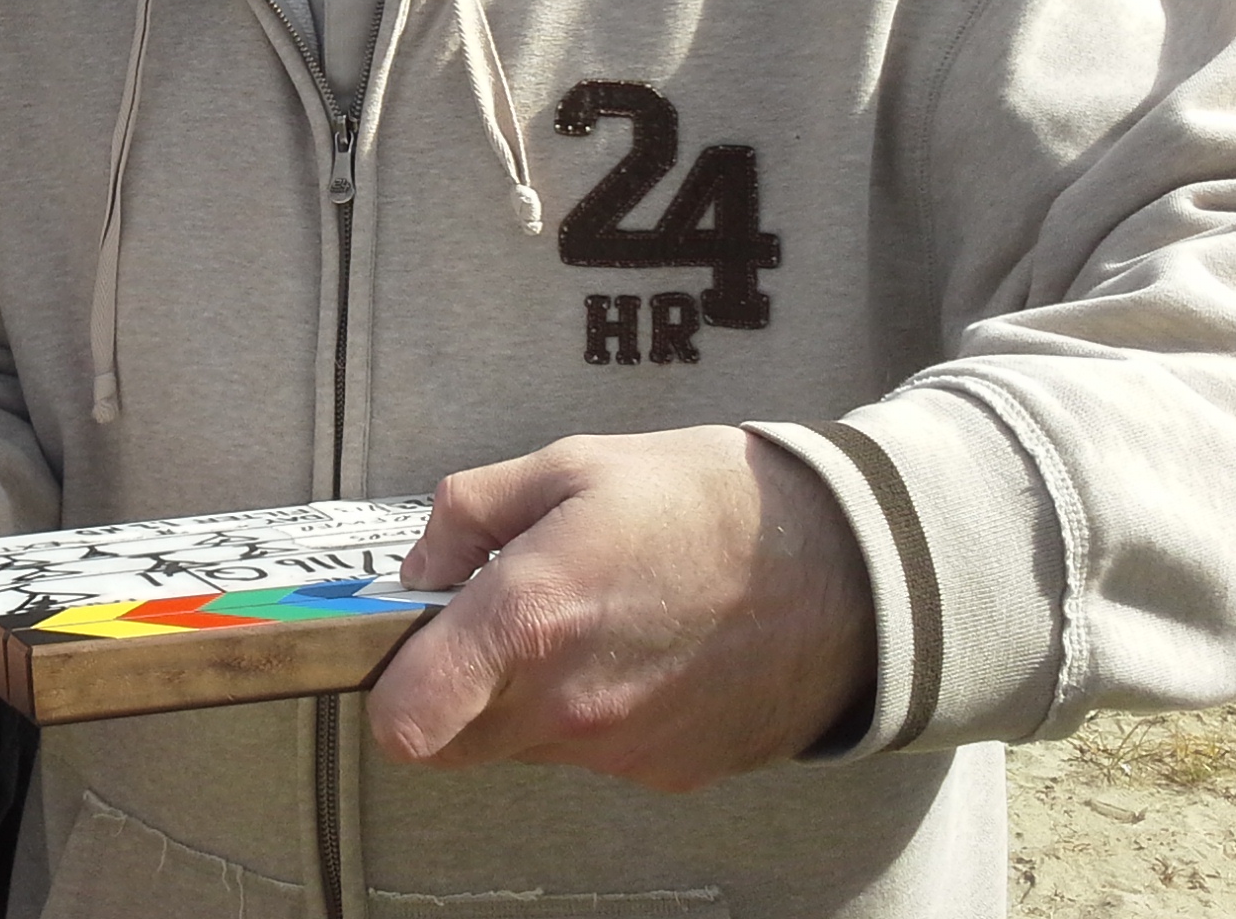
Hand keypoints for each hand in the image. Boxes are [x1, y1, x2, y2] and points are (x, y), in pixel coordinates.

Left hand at [366, 426, 875, 790]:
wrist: (847, 568)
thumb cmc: (706, 501)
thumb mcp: (572, 463)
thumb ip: (470, 511)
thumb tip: (421, 568)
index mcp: (531, 619)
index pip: (407, 721)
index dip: (388, 691)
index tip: (402, 648)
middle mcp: (568, 705)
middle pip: (453, 740)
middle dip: (450, 688)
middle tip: (490, 619)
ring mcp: (620, 750)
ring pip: (522, 745)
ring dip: (526, 695)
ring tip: (588, 616)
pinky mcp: (666, 772)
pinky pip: (592, 753)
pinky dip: (594, 710)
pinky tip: (640, 645)